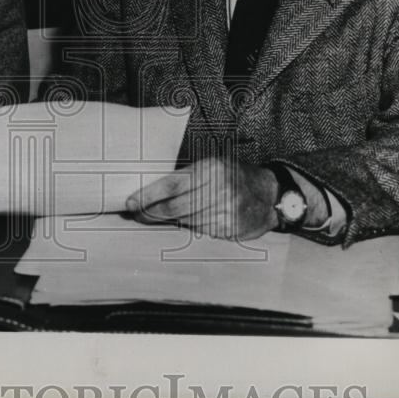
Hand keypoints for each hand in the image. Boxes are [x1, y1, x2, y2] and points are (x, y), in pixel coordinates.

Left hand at [125, 157, 279, 239]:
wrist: (269, 194)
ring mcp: (225, 211)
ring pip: (184, 221)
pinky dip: (190, 228)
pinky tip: (187, 222)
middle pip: (174, 207)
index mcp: (210, 169)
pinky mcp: (229, 229)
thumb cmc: (233, 177)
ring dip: (168, 221)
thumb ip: (186, 176)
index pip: (170, 185)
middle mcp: (218, 189)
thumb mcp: (212, 166)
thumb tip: (151, 191)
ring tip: (157, 217)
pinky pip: (199, 231)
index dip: (147, 196)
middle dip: (150, 213)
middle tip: (136, 215)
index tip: (130, 203)